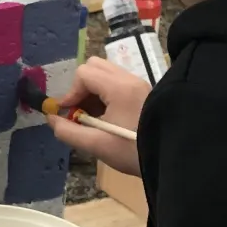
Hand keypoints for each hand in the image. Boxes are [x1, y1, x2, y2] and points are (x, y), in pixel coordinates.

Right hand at [48, 57, 146, 175]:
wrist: (175, 159)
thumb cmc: (134, 151)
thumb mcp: (97, 146)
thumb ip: (69, 132)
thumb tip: (51, 120)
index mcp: (120, 88)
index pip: (84, 74)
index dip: (71, 93)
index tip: (68, 114)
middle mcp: (130, 80)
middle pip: (95, 66)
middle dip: (81, 87)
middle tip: (80, 111)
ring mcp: (140, 84)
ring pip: (107, 73)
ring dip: (93, 90)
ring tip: (94, 116)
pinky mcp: (145, 92)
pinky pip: (118, 82)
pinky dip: (106, 93)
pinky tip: (109, 116)